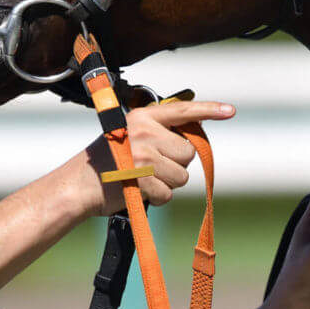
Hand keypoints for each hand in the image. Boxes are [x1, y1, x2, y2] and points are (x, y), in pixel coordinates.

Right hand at [85, 99, 235, 215]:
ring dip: (167, 183)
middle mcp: (145, 131)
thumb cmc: (107, 161)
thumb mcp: (130, 134)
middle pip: (187, 152)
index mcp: (143, 116)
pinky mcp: (143, 179)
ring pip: (182, 175)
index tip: (231, 110)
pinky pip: (169, 194)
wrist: (78, 184)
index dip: (209, 110)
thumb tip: (191, 142)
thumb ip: (158, 133)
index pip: (182, 111)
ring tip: (142, 179)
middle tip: (150, 167)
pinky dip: (157, 198)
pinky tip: (139, 191)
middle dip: (175, 163)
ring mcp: (144, 155)